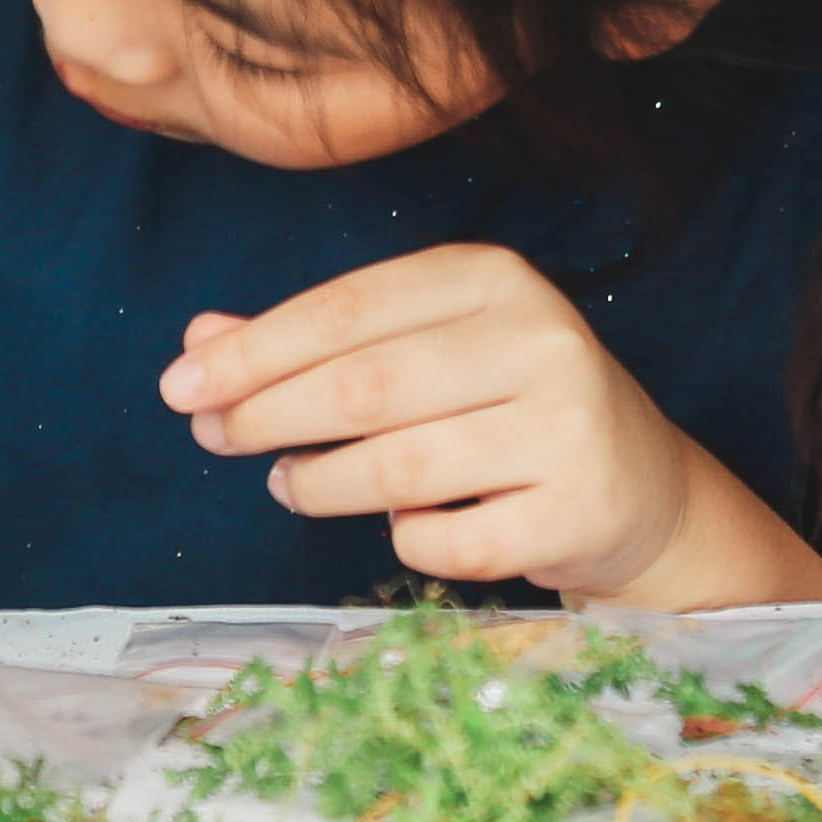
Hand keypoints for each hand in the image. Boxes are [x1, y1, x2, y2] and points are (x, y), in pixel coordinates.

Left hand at [157, 244, 708, 599]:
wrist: (640, 489)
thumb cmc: (509, 406)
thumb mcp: (426, 349)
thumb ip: (317, 342)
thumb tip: (198, 337)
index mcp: (497, 279)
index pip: (349, 309)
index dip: (254, 351)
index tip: (181, 386)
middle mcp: (540, 339)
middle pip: (364, 387)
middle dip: (268, 415)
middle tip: (212, 437)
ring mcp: (565, 426)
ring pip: (397, 469)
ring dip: (320, 483)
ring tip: (289, 483)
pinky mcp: (574, 511)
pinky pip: (445, 542)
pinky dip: (403, 538)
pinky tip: (398, 524)